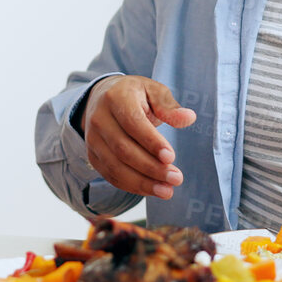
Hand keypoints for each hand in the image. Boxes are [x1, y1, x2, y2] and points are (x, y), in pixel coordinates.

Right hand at [80, 76, 194, 199]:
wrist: (103, 98)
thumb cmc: (135, 95)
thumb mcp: (154, 91)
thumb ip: (169, 106)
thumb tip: (188, 118)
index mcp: (116, 98)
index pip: (132, 123)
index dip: (151, 142)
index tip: (171, 157)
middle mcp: (99, 119)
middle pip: (123, 149)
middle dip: (151, 167)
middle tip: (176, 178)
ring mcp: (93, 139)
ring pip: (116, 167)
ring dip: (142, 183)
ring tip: (167, 190)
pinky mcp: (93, 155)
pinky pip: (111, 176)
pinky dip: (132, 186)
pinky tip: (152, 190)